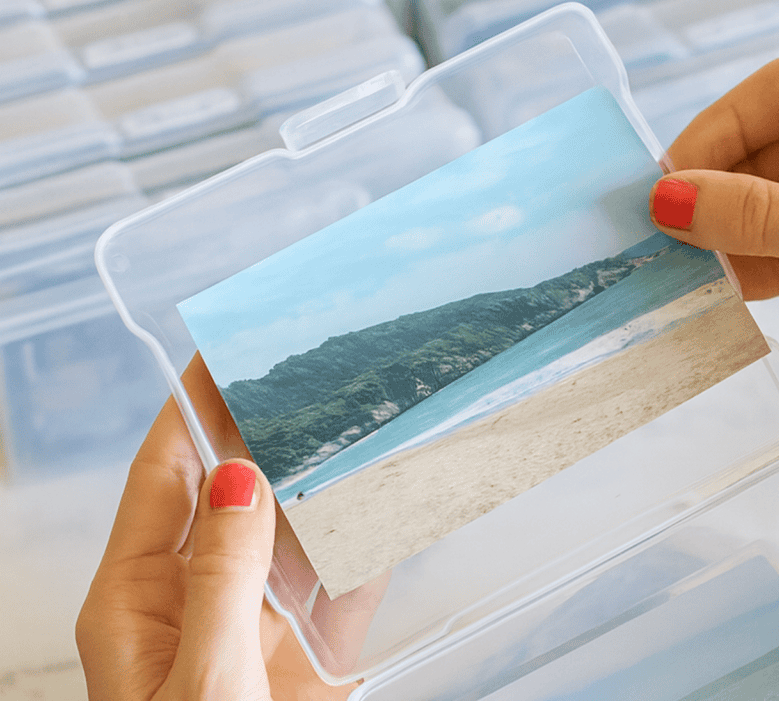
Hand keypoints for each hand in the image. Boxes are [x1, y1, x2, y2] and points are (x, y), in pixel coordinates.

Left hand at [77, 355, 384, 699]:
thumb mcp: (203, 678)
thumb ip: (223, 577)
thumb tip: (238, 477)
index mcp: (140, 599)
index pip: (165, 476)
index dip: (190, 409)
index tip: (220, 350)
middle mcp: (197, 596)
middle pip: (233, 491)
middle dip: (268, 431)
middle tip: (309, 370)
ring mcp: (257, 622)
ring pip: (294, 529)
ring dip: (329, 483)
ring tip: (367, 423)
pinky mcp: (312, 649)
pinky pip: (348, 582)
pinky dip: (374, 545)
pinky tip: (399, 509)